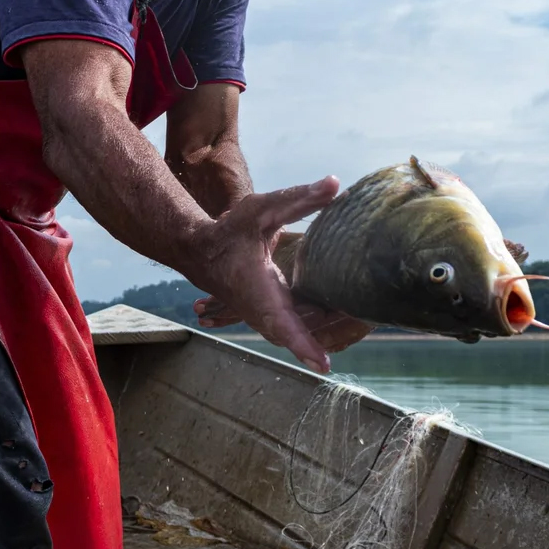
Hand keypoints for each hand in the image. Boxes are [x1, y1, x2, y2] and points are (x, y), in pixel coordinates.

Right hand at [182, 176, 340, 372]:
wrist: (200, 252)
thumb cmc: (230, 231)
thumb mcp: (262, 209)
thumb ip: (298, 199)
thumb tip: (335, 183)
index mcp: (259, 289)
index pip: (282, 323)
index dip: (303, 345)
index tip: (323, 365)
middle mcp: (260, 310)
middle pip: (293, 337)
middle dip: (318, 346)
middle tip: (348, 347)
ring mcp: (262, 317)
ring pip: (292, 336)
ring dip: (316, 340)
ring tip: (347, 333)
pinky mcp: (266, 316)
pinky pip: (289, 331)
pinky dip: (308, 335)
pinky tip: (333, 326)